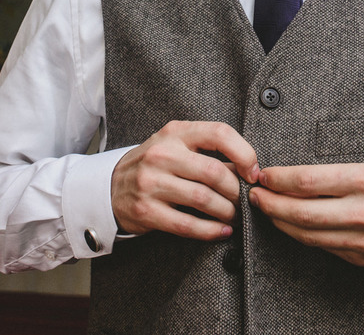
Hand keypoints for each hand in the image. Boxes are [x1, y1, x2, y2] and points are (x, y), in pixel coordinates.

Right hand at [111, 120, 258, 240]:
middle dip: (237, 191)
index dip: (244, 153)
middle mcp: (162, 154)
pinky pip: (187, 225)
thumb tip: (249, 170)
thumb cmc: (154, 165)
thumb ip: (208, 153)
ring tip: (234, 216)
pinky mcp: (146, 210)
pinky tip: (221, 231)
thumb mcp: (177, 147)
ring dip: (227, 212)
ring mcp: (151, 182)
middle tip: (244, 201)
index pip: (219, 133)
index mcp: (176, 133)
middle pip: (214, 172)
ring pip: (203, 199)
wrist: (110, 187)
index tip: (253, 173)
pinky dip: (210, 231)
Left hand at [249, 163, 363, 267]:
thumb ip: (336, 175)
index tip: (263, 175)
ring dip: (280, 222)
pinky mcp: (361, 258)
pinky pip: (322, 246)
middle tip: (254, 195)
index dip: (278, 179)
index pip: (307, 181)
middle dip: (270, 203)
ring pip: (307, 234)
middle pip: (301, 212)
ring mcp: (361, 240)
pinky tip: (291, 225)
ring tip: (267, 209)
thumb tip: (294, 178)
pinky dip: (301, 235)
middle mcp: (362, 212)